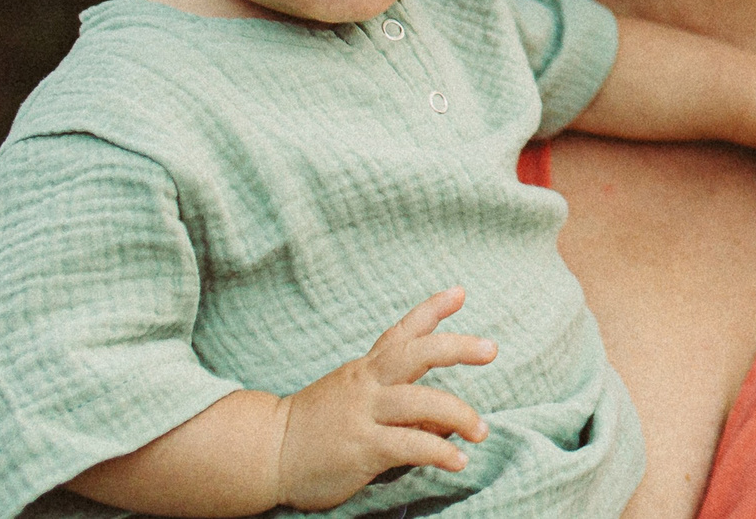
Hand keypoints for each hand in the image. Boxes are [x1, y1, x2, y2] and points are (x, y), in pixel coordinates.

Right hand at [273, 288, 494, 511]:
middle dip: (457, 347)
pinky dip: (438, 452)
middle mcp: (365, 385)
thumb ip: (401, 405)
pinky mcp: (361, 448)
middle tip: (491, 349)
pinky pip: (409, 445)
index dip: (431, 311)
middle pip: (417, 353)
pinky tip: (457, 462)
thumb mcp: (353, 401)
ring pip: (421, 401)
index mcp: (364, 370)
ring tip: (481, 432)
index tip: (459, 293)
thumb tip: (445, 422)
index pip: (400, 333)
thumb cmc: (313, 428)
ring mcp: (362, 414)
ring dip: (460, 415)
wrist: (264, 453)